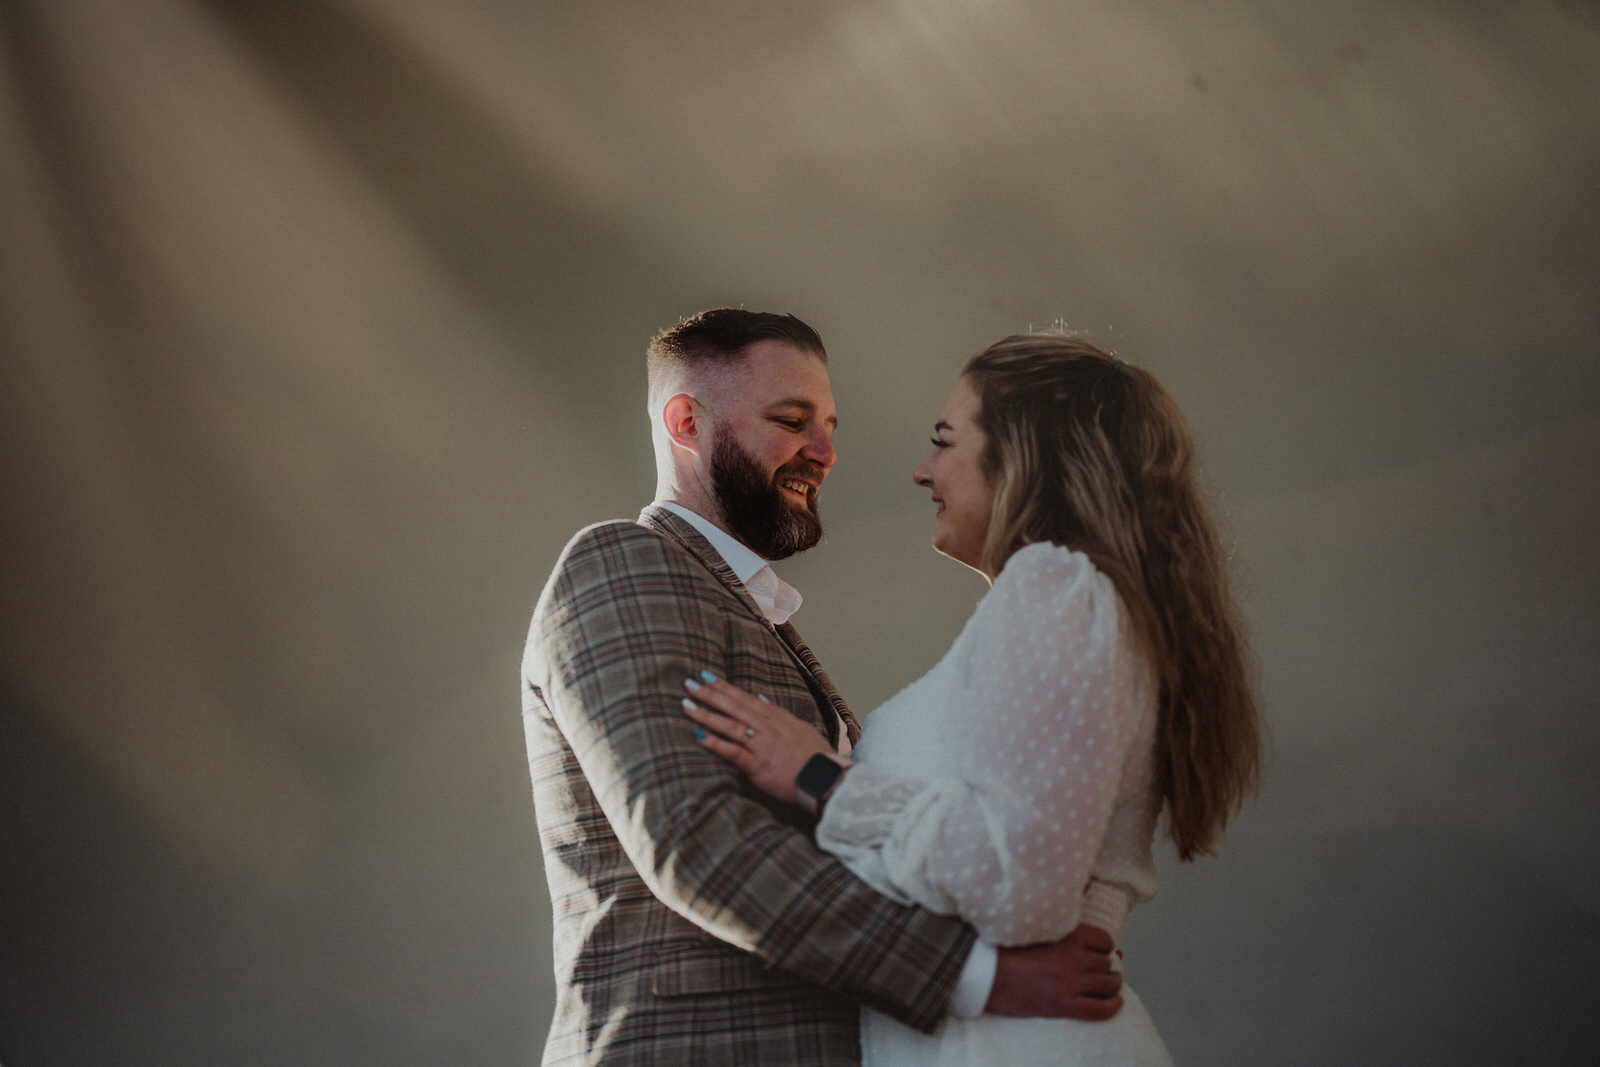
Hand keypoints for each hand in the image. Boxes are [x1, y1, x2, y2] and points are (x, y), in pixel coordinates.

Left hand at [682, 671, 839, 805]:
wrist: (826, 778)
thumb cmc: (815, 756)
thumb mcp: (799, 727)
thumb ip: (778, 714)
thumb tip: (761, 699)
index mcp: (776, 718)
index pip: (746, 698)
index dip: (725, 687)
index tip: (707, 676)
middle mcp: (767, 727)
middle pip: (734, 707)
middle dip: (710, 694)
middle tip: (690, 684)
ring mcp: (762, 745)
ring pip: (730, 725)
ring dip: (707, 714)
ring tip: (687, 705)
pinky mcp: (758, 765)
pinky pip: (733, 752)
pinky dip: (715, 743)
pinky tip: (698, 736)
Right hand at [987, 924, 1123, 1020]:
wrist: (987, 973)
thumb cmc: (1007, 948)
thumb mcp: (1036, 925)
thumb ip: (1060, 914)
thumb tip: (1088, 884)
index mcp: (1067, 936)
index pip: (1104, 940)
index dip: (1104, 947)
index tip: (1098, 951)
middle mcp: (1072, 958)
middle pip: (1106, 963)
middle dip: (1105, 967)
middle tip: (1098, 971)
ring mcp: (1068, 983)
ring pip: (1108, 984)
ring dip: (1111, 984)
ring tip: (1107, 985)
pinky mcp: (1063, 1005)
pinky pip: (1100, 1008)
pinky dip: (1113, 1006)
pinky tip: (1115, 1002)